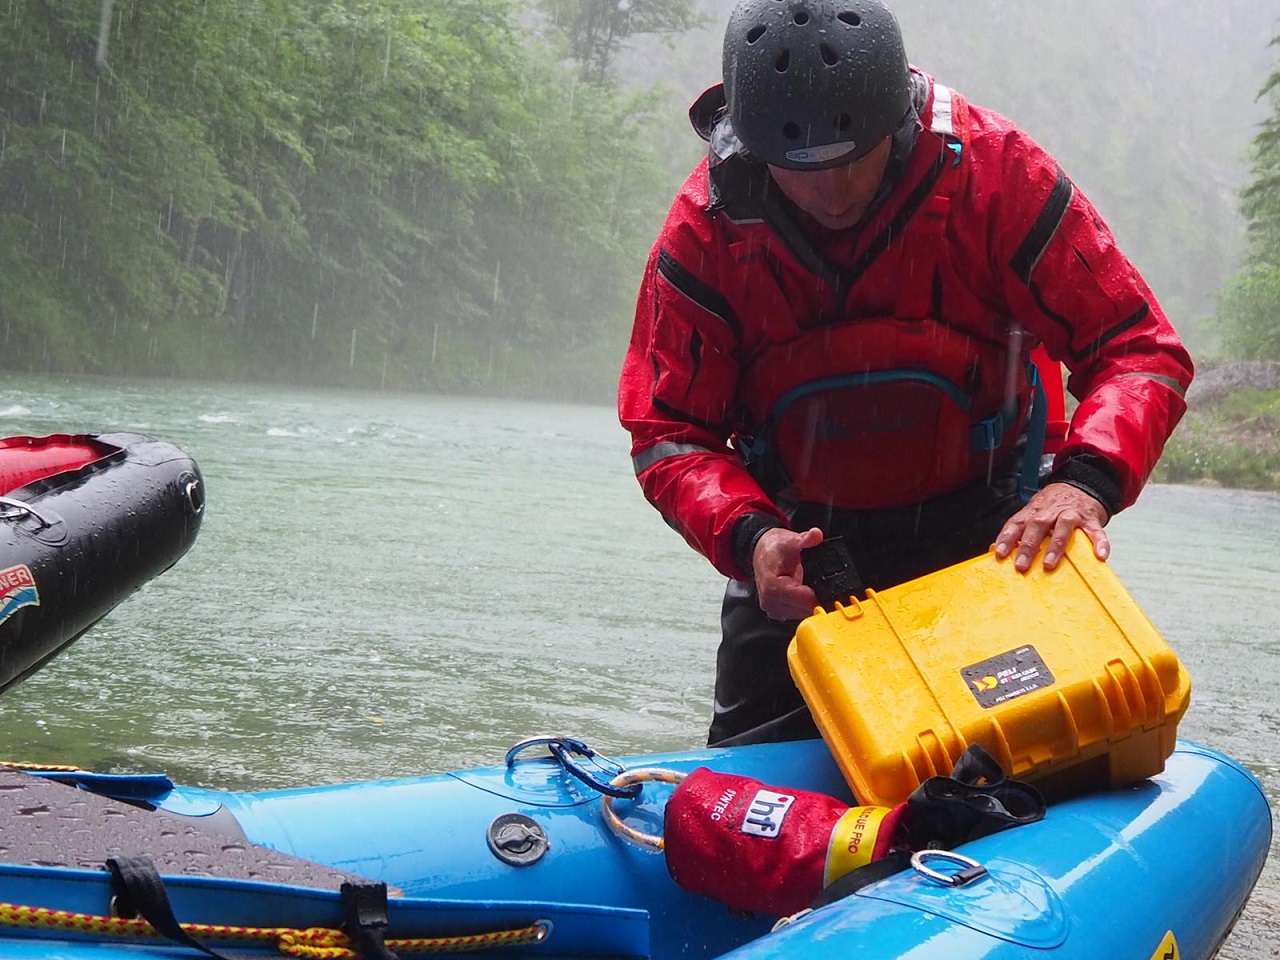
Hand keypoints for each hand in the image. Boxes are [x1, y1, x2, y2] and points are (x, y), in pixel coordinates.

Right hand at [752, 527, 823, 620]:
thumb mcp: (790, 540)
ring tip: (804, 584)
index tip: (819, 581)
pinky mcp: (776, 612)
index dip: (816, 592)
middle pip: (804, 610)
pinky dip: (802, 604)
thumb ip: (805, 539)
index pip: (804, 601)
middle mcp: (769, 601)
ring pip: (802, 614)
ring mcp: (772, 608)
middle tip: (812, 580)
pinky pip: (797, 614)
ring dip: (807, 601)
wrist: (761, 552)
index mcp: (772, 586)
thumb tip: (816, 535)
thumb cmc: (773, 549)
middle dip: (813, 596)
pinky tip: (800, 590)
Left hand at [995, 483, 1109, 573]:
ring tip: (1049, 564)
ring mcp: (1072, 515)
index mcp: (1034, 511)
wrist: (1082, 484)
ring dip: (1055, 546)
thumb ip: (1020, 529)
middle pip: (1037, 526)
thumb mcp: (1034, 511)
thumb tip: (997, 549)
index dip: (1007, 538)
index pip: (1017, 523)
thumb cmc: (1054, 505)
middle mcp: (1051, 512)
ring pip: (1062, 528)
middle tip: (1021, 565)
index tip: (999, 553)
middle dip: (1028, 546)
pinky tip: (1100, 556)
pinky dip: (1099, 543)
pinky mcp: (1091, 519)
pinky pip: (1096, 532)